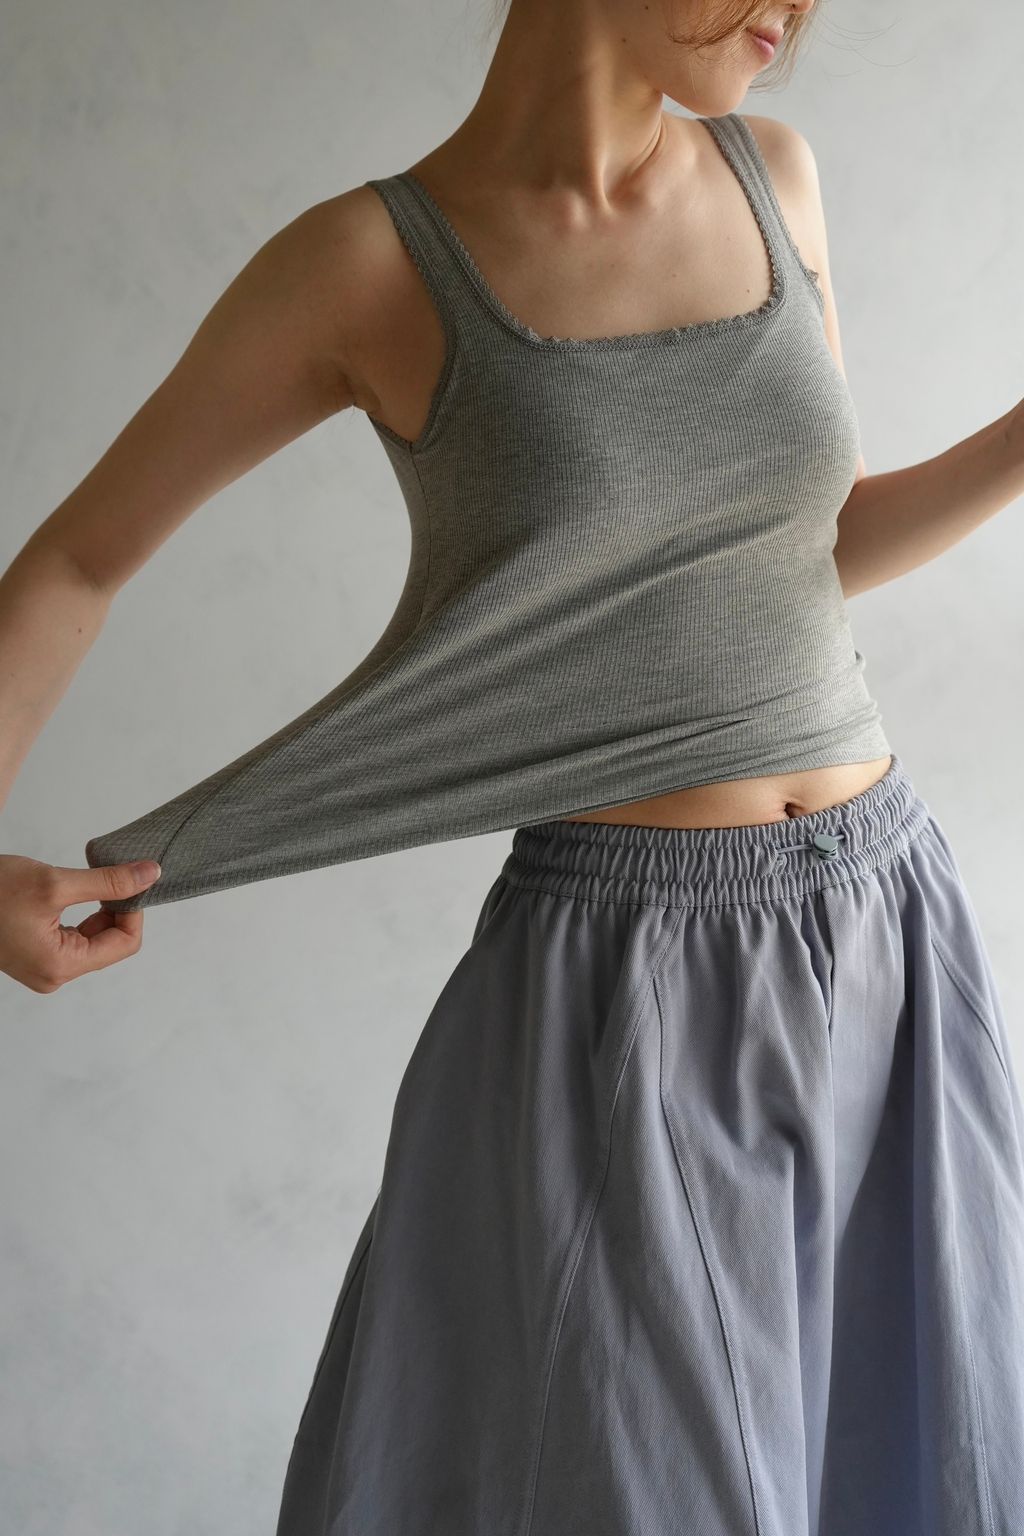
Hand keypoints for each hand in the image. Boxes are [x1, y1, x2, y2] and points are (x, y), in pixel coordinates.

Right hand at [0, 854, 161, 993]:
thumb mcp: (54, 883)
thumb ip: (107, 882)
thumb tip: (149, 875)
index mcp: (60, 966)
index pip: (124, 944)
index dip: (133, 910)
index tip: (129, 881)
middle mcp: (53, 975)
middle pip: (110, 944)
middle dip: (116, 909)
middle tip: (111, 876)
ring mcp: (43, 967)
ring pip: (93, 940)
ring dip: (99, 909)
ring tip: (89, 881)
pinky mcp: (35, 954)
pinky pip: (73, 939)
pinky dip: (81, 914)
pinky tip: (74, 892)